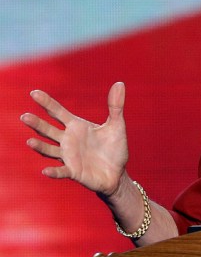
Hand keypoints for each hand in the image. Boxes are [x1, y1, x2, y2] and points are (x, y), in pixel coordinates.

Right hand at [21, 82, 128, 196]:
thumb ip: (116, 106)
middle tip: (25, 116)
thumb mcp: (117, 125)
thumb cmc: (114, 148)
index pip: (58, 112)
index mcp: (77, 127)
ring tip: (29, 141)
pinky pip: (62, 171)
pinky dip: (54, 171)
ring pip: (49, 150)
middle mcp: (68, 140)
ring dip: (40, 146)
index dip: (47, 102)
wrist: (118, 173)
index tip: (34, 93)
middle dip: (37, 124)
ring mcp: (69, 156)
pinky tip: (46, 170)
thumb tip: (120, 83)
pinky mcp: (74, 172)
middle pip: (48, 130)